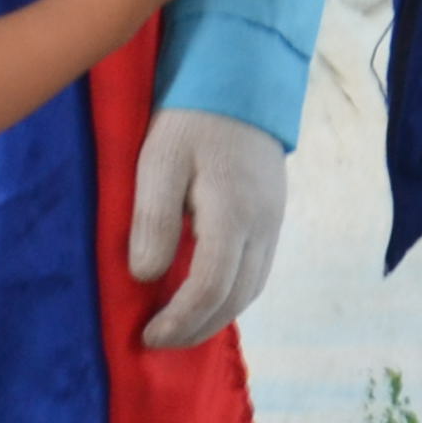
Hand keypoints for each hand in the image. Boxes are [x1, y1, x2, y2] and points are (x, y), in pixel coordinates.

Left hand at [125, 107, 288, 344]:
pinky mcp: (273, 215)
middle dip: (198, 328)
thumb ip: (155, 220)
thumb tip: (147, 277)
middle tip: (159, 342)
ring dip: (217, 316)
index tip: (149, 336)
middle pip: (237, 297)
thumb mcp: (159, 162)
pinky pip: (257, 269)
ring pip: (252, 288)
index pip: (211, 286)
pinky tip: (206, 297)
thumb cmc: (191, 119)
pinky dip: (231, 294)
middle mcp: (263, 226)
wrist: (240, 80)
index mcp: (234, 214)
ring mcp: (274, 222)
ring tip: (179, 329)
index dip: (180, 319)